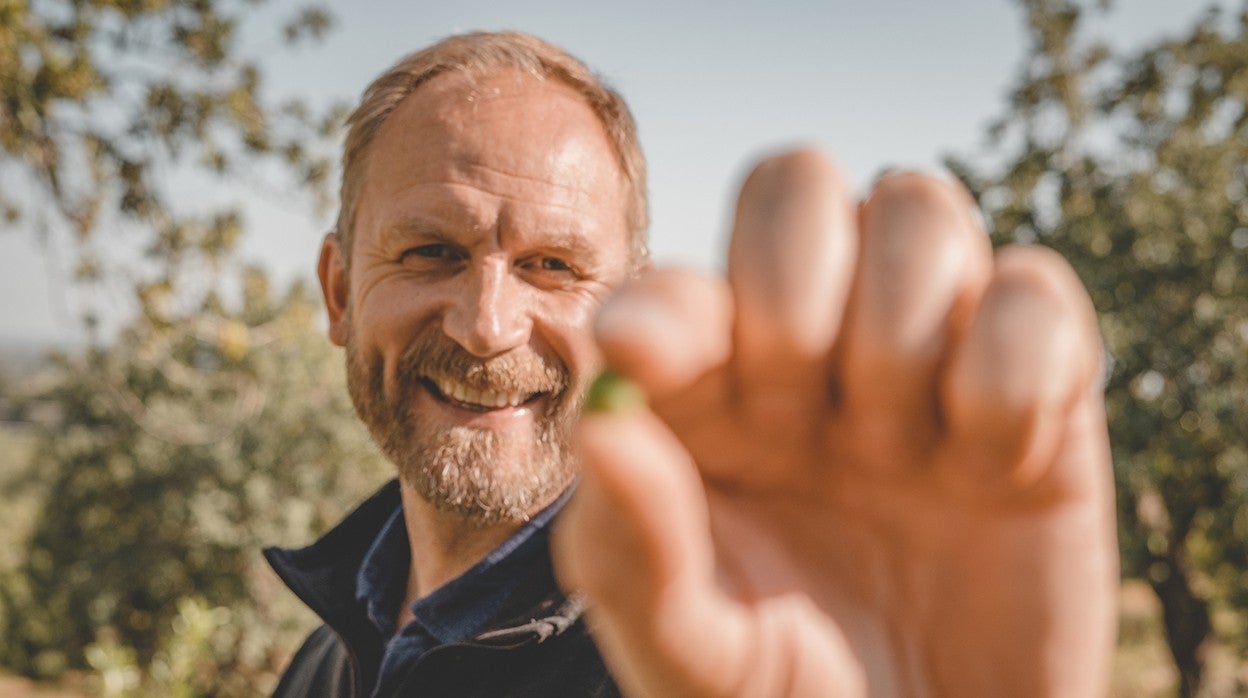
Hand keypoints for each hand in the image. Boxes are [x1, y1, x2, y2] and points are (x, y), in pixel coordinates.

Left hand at [551, 150, 1116, 696]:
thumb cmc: (790, 695)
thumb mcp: (690, 650)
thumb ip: (634, 547)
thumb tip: (598, 427)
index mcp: (706, 394)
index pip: (680, 280)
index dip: (668, 304)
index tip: (646, 360)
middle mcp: (809, 350)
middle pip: (796, 181)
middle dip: (793, 287)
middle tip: (797, 408)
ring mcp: (924, 353)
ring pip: (917, 206)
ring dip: (903, 325)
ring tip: (900, 446)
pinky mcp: (1040, 383)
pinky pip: (1034, 290)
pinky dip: (1013, 367)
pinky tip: (991, 463)